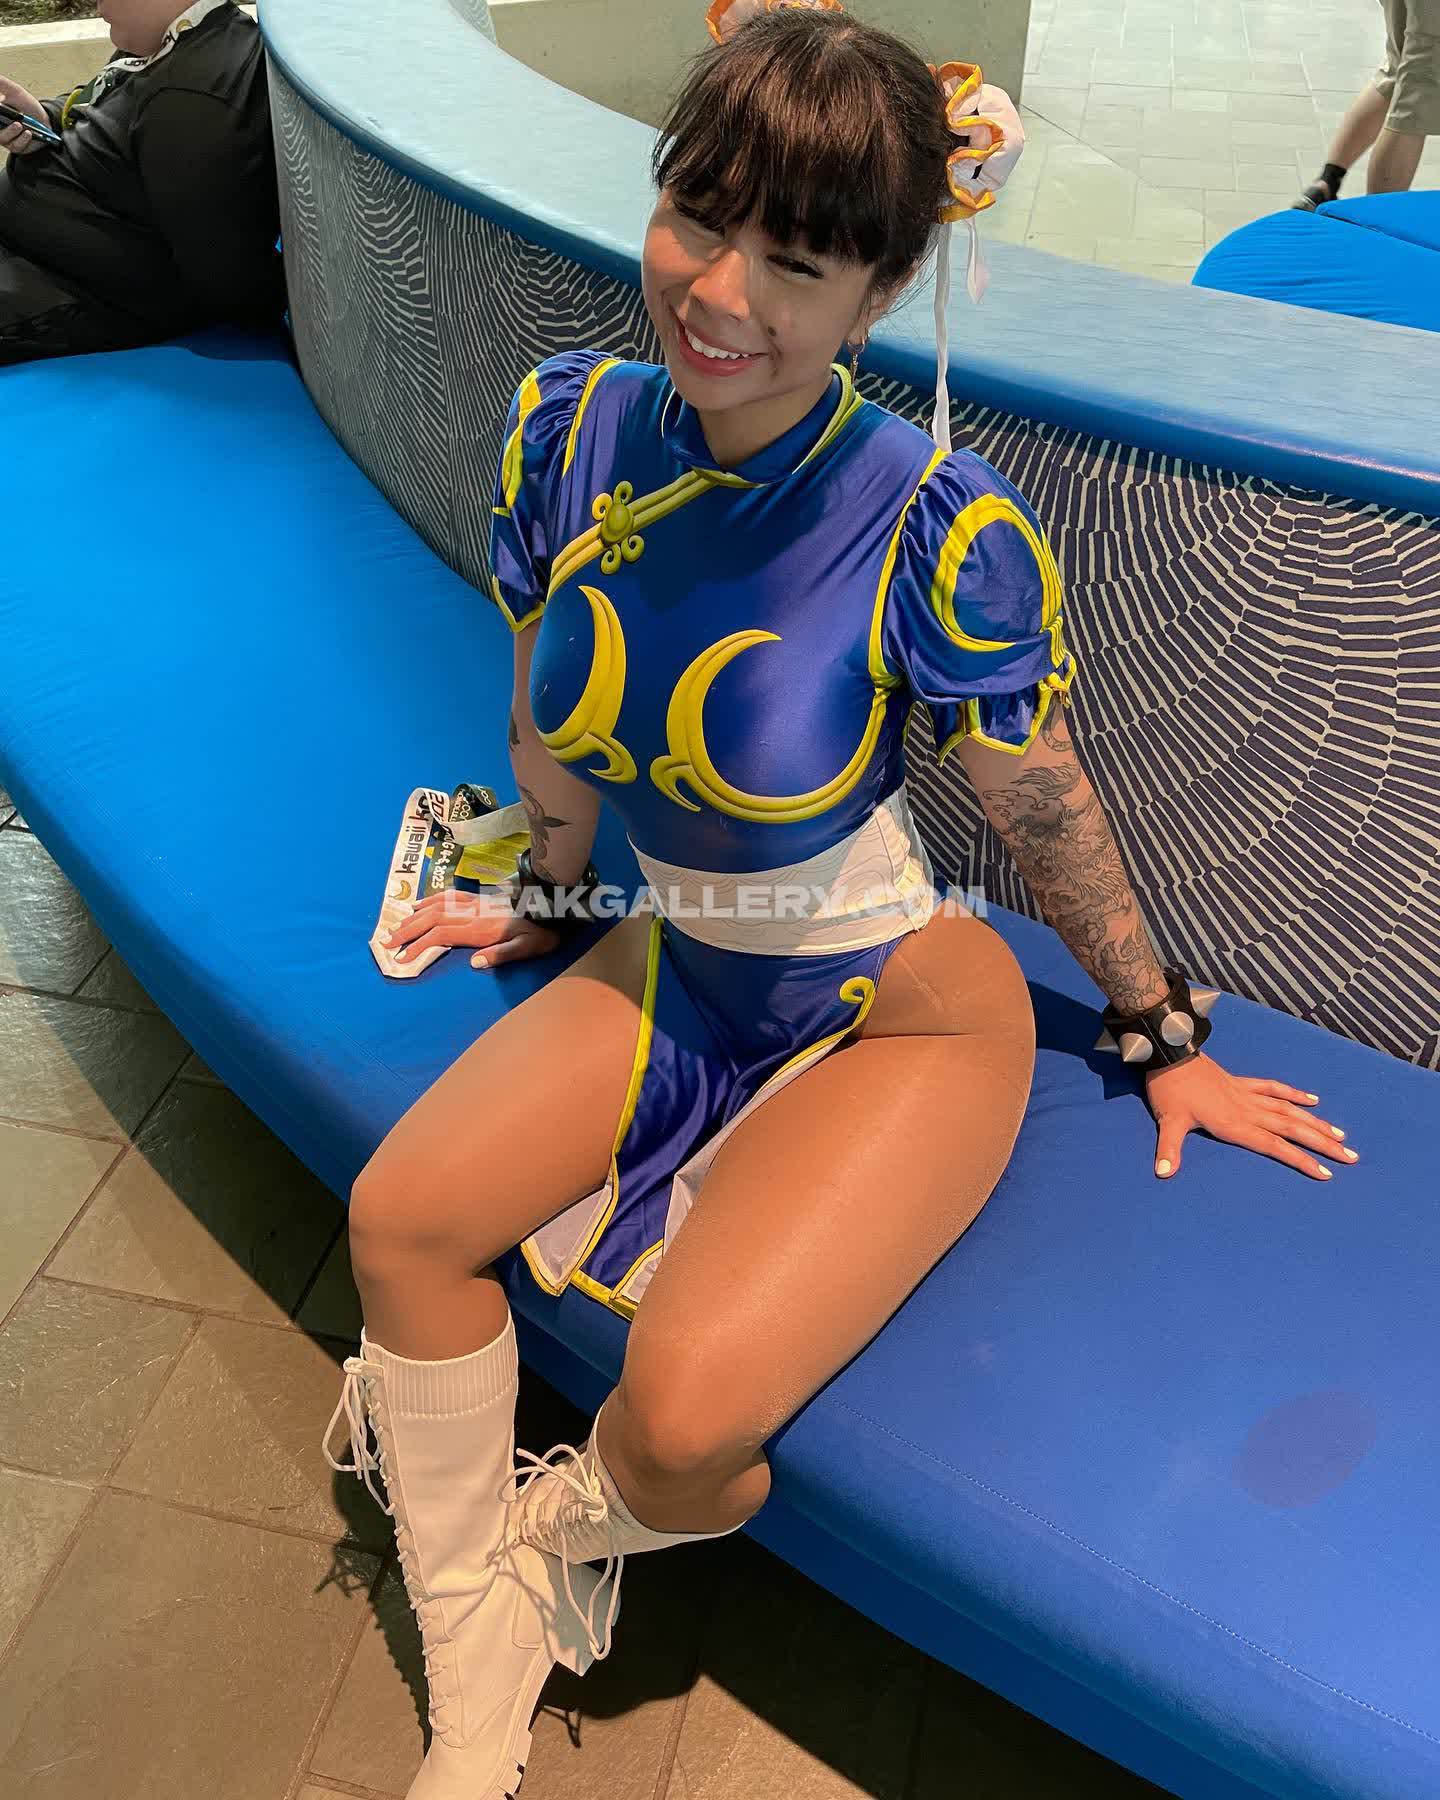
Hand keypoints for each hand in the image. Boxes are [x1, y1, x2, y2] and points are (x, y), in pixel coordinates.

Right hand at [1, 76, 50, 156]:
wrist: (44, 120)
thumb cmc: (28, 106)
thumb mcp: (14, 91)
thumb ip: (2, 83)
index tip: (0, 106)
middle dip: (4, 128)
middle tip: (12, 121)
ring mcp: (7, 138)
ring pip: (3, 138)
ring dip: (11, 132)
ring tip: (19, 125)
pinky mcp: (17, 147)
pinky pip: (16, 146)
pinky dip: (22, 140)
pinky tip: (28, 133)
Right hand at [380, 888, 560, 969]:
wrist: (554, 906)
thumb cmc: (542, 932)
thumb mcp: (528, 948)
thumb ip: (502, 955)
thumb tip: (474, 963)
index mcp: (480, 928)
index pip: (441, 936)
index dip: (419, 946)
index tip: (402, 958)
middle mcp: (472, 913)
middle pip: (432, 919)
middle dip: (407, 931)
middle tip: (386, 942)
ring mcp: (474, 904)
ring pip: (436, 906)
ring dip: (413, 916)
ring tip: (395, 926)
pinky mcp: (478, 899)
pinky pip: (448, 896)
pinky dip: (430, 900)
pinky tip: (419, 904)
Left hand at [1143, 1053, 1357, 1181]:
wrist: (1169, 1053)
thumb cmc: (1168, 1089)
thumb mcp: (1168, 1121)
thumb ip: (1169, 1149)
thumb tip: (1162, 1174)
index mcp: (1234, 1123)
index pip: (1275, 1146)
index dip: (1300, 1159)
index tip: (1326, 1173)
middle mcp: (1248, 1110)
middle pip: (1292, 1128)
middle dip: (1322, 1144)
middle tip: (1351, 1156)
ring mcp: (1247, 1094)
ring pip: (1288, 1110)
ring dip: (1315, 1123)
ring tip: (1340, 1135)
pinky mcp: (1241, 1082)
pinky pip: (1273, 1088)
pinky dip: (1293, 1094)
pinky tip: (1313, 1100)